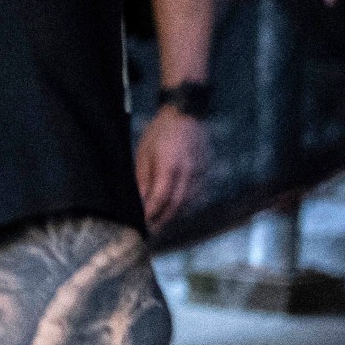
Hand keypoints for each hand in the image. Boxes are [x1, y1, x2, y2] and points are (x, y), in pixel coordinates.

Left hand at [133, 106, 209, 228]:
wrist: (185, 115)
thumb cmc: (159, 133)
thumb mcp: (143, 153)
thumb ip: (142, 178)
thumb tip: (139, 200)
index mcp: (169, 166)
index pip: (160, 197)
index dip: (151, 212)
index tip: (142, 222)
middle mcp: (187, 171)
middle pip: (176, 203)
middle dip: (163, 219)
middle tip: (151, 230)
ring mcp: (199, 171)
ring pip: (188, 200)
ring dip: (175, 213)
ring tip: (161, 222)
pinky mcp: (205, 170)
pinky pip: (196, 192)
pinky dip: (186, 203)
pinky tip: (176, 208)